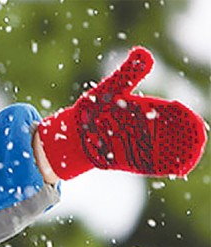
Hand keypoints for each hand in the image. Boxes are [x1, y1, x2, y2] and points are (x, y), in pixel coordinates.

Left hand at [38, 46, 206, 179]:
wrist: (73, 133)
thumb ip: (129, 73)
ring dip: (181, 153)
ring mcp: (140, 145)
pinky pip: (152, 164)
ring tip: (193, 156)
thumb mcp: (111, 88)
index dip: (182, 114)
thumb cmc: (92, 107)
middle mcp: (146, 128)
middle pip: (172, 132)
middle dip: (186, 135)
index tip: (190, 117)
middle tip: (199, 139)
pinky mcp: (132, 160)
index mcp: (145, 108)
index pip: (170, 111)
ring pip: (165, 149)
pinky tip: (180, 170)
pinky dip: (166, 166)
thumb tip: (143, 52)